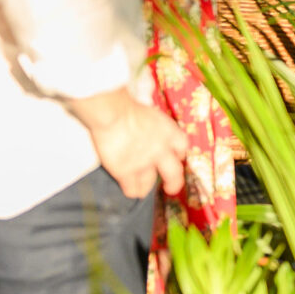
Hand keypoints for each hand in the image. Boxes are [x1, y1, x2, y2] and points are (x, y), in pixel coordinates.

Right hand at [68, 88, 186, 200]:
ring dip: (145, 186)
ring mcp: (143, 163)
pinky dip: (131, 190)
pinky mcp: (125, 172)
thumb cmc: (126, 104)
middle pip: (175, 174)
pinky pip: (132, 190)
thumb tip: (149, 113)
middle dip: (174, 183)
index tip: (174, 157)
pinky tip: (127, 187)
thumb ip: (152, 120)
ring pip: (150, 184)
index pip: (182, 148)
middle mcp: (161, 151)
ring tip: (140, 187)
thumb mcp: (150, 109)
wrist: (112, 111)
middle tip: (170, 187)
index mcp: (169, 132)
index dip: (178, 154)